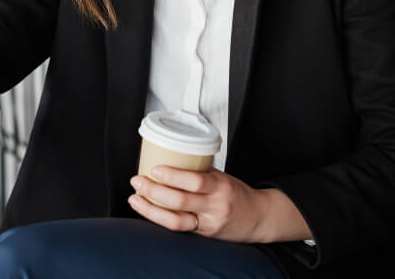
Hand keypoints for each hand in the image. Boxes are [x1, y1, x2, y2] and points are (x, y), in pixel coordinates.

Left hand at [128, 167, 309, 243]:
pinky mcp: (203, 234)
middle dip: (154, 191)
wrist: (258, 218)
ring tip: (136, 199)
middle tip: (138, 181)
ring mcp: (209, 223)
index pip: (195, 181)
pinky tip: (149, 211)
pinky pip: (179, 227)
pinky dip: (161, 219)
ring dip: (151, 209)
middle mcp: (215, 206)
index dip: (173, 176)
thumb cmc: (238, 194)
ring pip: (176, 220)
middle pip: (180, 201)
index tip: (155, 169)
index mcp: (221, 186)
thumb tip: (171, 161)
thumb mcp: (223, 177)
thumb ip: (200, 172)